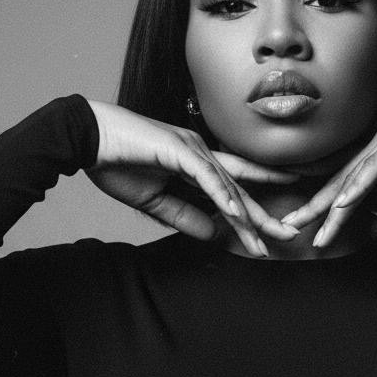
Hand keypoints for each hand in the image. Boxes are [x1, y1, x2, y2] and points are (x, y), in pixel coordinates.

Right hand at [85, 101, 298, 256]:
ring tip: (266, 238)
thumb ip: (184, 215)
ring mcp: (192, 148)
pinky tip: (238, 215)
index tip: (275, 226)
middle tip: (290, 234)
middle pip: (240, 188)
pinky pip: (206, 176)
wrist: (86, 138)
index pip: (233, 187)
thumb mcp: (154, 200)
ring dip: (247, 215)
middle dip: (264, 214)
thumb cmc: (115, 163)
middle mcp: (200, 152)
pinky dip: (223, 196)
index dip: (255, 206)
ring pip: (227, 186)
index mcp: (195, 162)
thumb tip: (214, 234)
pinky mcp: (178, 149)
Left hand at [280, 98, 376, 247]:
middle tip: (290, 227)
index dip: (326, 206)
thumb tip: (374, 233)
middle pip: (339, 181)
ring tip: (311, 228)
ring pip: (350, 179)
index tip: (309, 228)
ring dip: (329, 205)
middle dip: (314, 207)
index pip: (347, 185)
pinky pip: (372, 169)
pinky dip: (355, 188)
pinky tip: (341, 206)